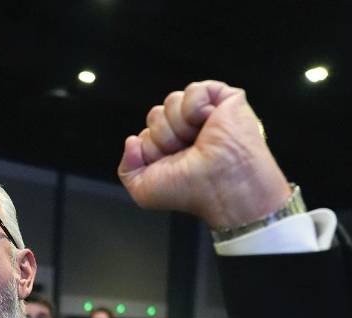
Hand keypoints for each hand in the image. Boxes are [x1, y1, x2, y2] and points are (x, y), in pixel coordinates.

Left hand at [118, 81, 292, 229]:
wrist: (219, 186)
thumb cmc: (190, 192)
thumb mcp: (143, 191)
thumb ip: (126, 168)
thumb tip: (131, 141)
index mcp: (171, 149)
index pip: (146, 133)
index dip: (151, 148)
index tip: (169, 164)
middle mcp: (187, 131)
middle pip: (156, 114)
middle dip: (163, 136)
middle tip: (185, 152)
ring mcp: (206, 114)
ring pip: (171, 101)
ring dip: (179, 125)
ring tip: (198, 141)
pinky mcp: (225, 100)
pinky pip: (194, 90)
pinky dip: (195, 107)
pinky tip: (208, 123)